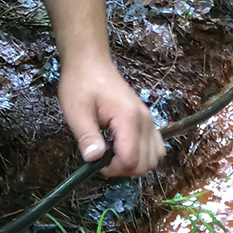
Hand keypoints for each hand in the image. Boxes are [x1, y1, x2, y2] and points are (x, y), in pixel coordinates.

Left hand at [58, 59, 165, 176]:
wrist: (91, 63)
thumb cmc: (81, 84)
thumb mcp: (76, 112)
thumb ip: (87, 137)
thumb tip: (94, 159)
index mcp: (129, 119)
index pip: (132, 160)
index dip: (114, 169)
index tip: (96, 162)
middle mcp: (145, 121)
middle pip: (146, 164)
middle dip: (124, 169)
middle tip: (103, 159)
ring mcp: (149, 120)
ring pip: (154, 158)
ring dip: (134, 163)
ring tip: (113, 153)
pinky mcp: (147, 119)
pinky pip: (156, 146)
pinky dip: (142, 154)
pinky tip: (122, 146)